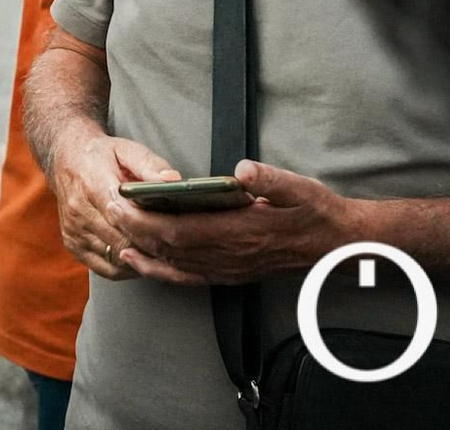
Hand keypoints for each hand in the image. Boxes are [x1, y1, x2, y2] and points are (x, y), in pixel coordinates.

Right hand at [46, 129, 178, 280]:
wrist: (65, 158)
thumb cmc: (101, 155)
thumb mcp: (127, 149)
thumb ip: (150, 164)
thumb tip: (173, 181)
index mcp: (93, 185)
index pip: (125, 216)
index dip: (154, 228)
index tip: (180, 234)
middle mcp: (80, 211)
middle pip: (124, 242)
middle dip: (156, 250)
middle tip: (184, 252)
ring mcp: (74, 231)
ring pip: (118, 260)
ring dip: (145, 262)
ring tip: (168, 257)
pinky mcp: (72, 244)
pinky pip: (107, 269)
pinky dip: (130, 269)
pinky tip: (145, 260)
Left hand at [109, 160, 356, 286]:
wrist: (342, 249)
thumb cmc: (319, 213)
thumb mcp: (301, 188)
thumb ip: (271, 179)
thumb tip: (244, 169)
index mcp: (240, 231)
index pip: (179, 230)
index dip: (145, 220)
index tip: (121, 204)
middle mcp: (230, 256)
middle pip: (169, 248)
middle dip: (134, 232)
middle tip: (107, 213)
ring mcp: (231, 269)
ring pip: (176, 267)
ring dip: (144, 255)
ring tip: (116, 241)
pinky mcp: (234, 275)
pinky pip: (191, 279)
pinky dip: (164, 273)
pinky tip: (148, 265)